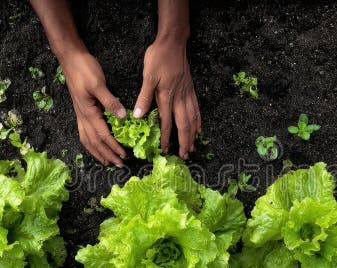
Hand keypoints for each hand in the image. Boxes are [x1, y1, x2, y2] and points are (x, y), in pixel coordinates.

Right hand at [60, 51, 127, 166]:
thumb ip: (110, 101)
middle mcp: (83, 116)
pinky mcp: (81, 110)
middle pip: (95, 142)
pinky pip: (84, 132)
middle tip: (120, 165)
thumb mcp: (98, 83)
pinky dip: (90, 143)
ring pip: (87, 140)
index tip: (124, 156)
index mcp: (88, 112)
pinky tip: (95, 145)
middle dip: (107, 155)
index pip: (103, 136)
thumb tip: (123, 117)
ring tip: (107, 162)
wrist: (70, 59)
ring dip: (98, 153)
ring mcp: (80, 114)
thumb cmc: (84, 69)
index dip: (114, 147)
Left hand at [133, 38, 200, 158]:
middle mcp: (179, 98)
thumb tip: (138, 115)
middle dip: (184, 141)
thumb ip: (144, 96)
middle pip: (184, 124)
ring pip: (192, 118)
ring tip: (192, 146)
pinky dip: (198, 120)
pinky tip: (199, 127)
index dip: (166, 137)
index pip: (167, 122)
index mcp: (167, 96)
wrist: (173, 43)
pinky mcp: (190, 89)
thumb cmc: (158, 57)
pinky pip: (196, 109)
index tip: (165, 150)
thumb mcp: (147, 76)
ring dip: (192, 134)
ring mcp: (187, 94)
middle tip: (184, 155)